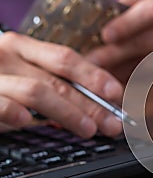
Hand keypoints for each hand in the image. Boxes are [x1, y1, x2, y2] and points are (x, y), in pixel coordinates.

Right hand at [0, 32, 123, 137]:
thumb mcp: (24, 72)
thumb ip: (53, 83)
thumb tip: (96, 103)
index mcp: (23, 48)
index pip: (66, 58)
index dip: (94, 76)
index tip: (116, 93)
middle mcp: (7, 57)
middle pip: (59, 81)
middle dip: (92, 104)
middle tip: (112, 123)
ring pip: (38, 92)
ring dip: (68, 113)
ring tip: (89, 129)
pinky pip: (2, 106)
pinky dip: (18, 115)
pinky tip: (32, 123)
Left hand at [85, 0, 152, 82]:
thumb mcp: (143, 4)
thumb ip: (126, 10)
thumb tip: (100, 26)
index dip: (128, 24)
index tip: (106, 36)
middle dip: (121, 53)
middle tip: (95, 62)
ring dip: (128, 73)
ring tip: (104, 76)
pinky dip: (144, 87)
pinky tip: (124, 88)